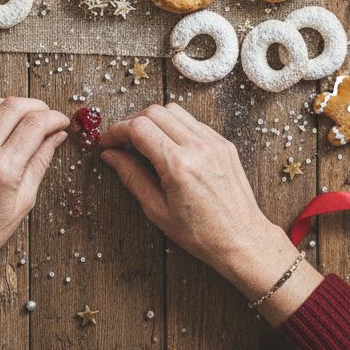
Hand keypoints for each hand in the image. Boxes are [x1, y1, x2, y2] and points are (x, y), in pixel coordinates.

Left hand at [0, 96, 68, 331]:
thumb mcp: (24, 201)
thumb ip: (41, 162)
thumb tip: (57, 136)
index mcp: (4, 169)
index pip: (35, 124)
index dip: (54, 118)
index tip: (62, 122)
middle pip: (15, 106)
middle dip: (38, 106)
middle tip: (47, 117)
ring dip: (12, 104)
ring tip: (23, 118)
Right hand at [100, 103, 320, 324]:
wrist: (242, 239)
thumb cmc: (200, 234)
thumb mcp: (157, 211)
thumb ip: (131, 177)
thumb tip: (110, 156)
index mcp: (178, 165)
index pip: (138, 128)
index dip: (116, 131)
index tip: (107, 142)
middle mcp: (196, 146)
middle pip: (154, 111)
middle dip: (132, 122)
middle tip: (122, 142)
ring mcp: (213, 141)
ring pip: (173, 110)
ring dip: (153, 120)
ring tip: (145, 142)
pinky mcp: (223, 142)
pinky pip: (192, 121)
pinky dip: (174, 126)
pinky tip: (169, 146)